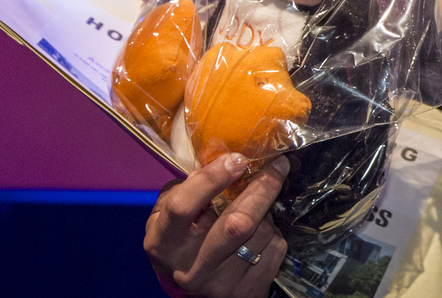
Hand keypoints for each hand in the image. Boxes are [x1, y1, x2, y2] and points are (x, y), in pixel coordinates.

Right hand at [144, 153, 290, 296]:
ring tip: (260, 207)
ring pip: (261, 232)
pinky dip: (274, 233)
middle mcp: (190, 267)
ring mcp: (221, 283)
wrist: (196, 295)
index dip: (211, 179)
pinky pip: (274, 248)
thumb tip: (217, 165)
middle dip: (262, 188)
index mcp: (164, 244)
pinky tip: (261, 234)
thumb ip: (184, 190)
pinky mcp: (248, 290)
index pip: (183, 207)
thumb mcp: (168, 219)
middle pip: (236, 223)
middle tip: (277, 165)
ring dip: (268, 211)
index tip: (237, 159)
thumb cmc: (183, 244)